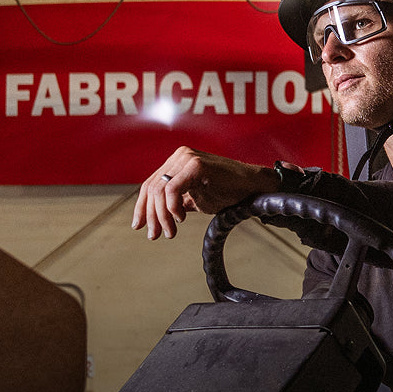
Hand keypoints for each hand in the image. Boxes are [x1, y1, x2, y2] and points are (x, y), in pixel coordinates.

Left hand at [131, 146, 279, 239]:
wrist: (252, 187)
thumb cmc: (228, 191)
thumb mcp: (195, 198)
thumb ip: (176, 202)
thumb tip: (156, 216)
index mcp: (177, 162)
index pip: (150, 184)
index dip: (142, 208)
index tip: (140, 226)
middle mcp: (180, 156)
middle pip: (151, 188)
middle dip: (150, 216)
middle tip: (155, 235)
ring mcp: (187, 158)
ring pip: (159, 190)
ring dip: (162, 216)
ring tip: (170, 232)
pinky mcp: (196, 165)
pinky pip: (172, 189)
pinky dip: (172, 208)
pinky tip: (181, 218)